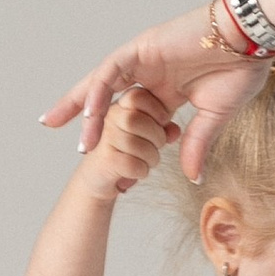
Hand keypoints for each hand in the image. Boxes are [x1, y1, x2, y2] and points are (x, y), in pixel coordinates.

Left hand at [44, 9, 267, 177]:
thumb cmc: (240, 70)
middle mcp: (149, 74)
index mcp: (165, 90)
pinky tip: (90, 115)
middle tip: (51, 126)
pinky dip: (100, 92)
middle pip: (105, 96)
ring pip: (103, 85)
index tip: (112, 167)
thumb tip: (192, 175)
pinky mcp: (142, 48)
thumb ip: (197, 143)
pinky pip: (112, 71)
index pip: (132, 117)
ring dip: (87, 112)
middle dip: (79, 112)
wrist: (250, 41)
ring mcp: (143, 59)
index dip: (120, 140)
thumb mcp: (214, 116)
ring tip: (79, 141)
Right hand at [75, 86, 174, 201]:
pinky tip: (137, 171)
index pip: (138, 96)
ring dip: (151, 158)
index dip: (156, 111)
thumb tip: (175, 131)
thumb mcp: (149, 137)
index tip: (160, 125)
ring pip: (136, 144)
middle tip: (155, 148)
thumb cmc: (127, 153)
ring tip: (146, 162)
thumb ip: (164, 129)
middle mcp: (108, 117)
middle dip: (156, 138)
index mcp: (120, 106)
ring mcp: (104, 138)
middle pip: (137, 120)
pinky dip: (142, 171)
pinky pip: (132, 164)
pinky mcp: (104, 159)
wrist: (99, 179)